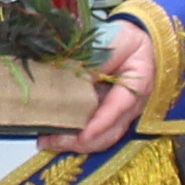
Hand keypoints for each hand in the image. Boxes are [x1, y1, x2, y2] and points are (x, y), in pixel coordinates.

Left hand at [44, 25, 154, 157]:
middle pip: (110, 132)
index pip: (118, 108)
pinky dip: (75, 137)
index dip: (100, 124)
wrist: (135, 42)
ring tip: (47, 141)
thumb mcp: (115, 42)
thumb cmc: (126, 40)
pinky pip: (93, 132)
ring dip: (75, 143)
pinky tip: (54, 135)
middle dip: (81, 142)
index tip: (83, 135)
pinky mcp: (108, 116)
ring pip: (101, 138)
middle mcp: (131, 106)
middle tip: (52, 140)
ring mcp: (120, 114)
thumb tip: (76, 78)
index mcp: (137, 85)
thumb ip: (98, 60)